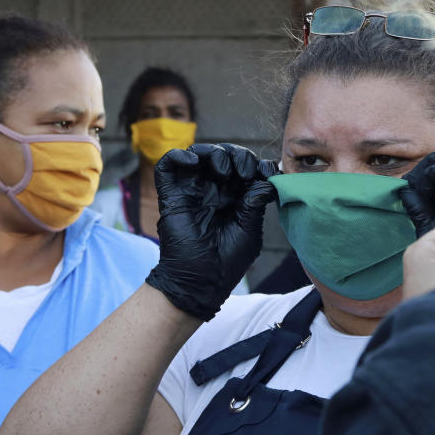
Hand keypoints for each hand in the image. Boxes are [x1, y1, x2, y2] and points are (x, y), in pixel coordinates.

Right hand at [145, 143, 277, 320]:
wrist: (201, 282)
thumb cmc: (227, 262)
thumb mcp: (249, 230)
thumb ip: (255, 203)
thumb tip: (267, 181)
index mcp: (233, 198)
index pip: (243, 168)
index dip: (255, 163)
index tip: (267, 170)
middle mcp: (212, 191)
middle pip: (223, 156)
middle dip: (238, 156)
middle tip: (245, 171)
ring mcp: (191, 191)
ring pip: (198, 154)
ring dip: (213, 152)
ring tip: (224, 169)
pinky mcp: (171, 195)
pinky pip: (167, 165)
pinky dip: (179, 155)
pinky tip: (194, 161)